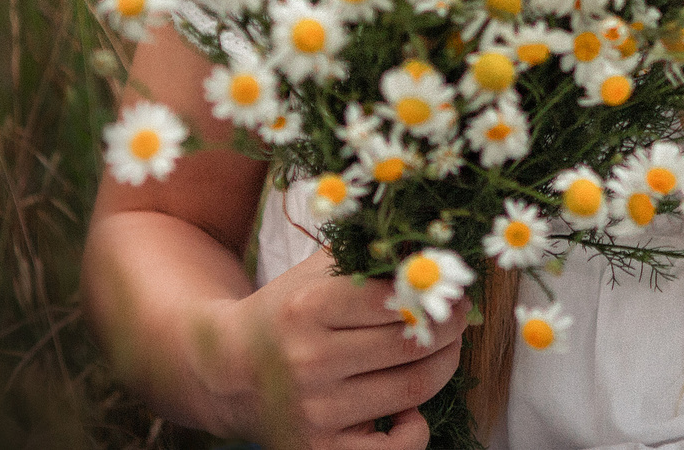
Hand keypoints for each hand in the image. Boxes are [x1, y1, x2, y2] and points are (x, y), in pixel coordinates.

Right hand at [193, 249, 467, 447]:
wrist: (226, 371)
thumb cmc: (282, 314)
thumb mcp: (313, 273)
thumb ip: (366, 257)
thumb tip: (433, 252)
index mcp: (308, 307)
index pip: (396, 298)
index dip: (435, 294)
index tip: (451, 290)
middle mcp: (310, 360)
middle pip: (412, 344)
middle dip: (450, 327)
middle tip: (458, 317)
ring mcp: (315, 410)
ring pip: (413, 389)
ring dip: (442, 366)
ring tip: (442, 351)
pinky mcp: (318, 448)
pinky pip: (394, 448)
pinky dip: (415, 427)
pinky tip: (408, 407)